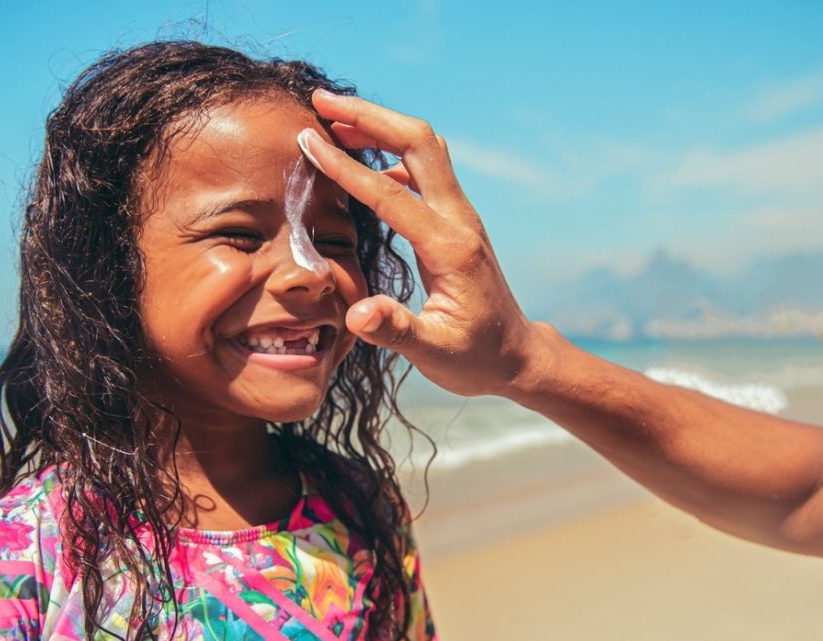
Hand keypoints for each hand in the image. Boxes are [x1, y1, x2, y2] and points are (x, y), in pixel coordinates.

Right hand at [298, 90, 534, 397]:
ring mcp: (460, 216)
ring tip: (332, 121)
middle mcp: (459, 220)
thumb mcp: (434, 353)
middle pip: (419, 142)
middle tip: (320, 101)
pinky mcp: (455, 221)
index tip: (307, 141)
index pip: (390, 193)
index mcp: (449, 248)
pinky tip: (363, 163)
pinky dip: (390, 152)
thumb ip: (395, 330)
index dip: (345, 166)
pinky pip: (424, 169)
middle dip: (370, 116)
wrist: (515, 356)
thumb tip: (356, 314)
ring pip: (424, 148)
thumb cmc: (474, 357)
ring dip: (380, 126)